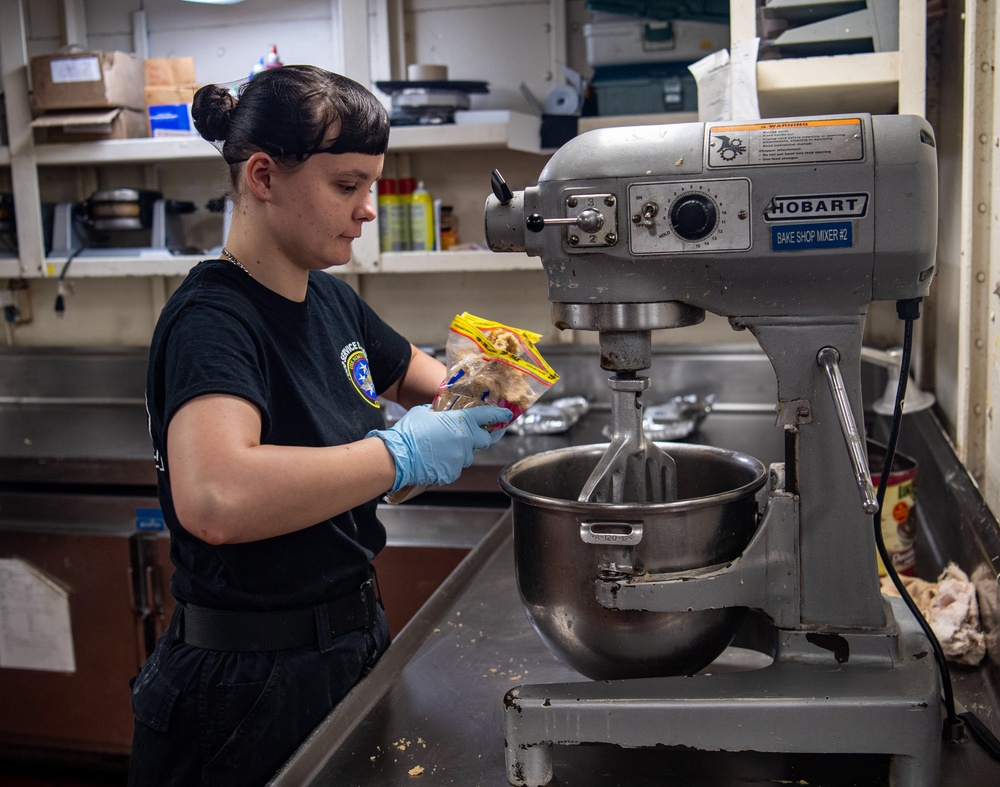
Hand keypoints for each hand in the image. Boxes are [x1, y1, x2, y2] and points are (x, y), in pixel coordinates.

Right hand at [368, 404, 511, 491]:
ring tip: (440, 448)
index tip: (506, 416)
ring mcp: (460, 459)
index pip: (487, 417)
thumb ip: (440, 413)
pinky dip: (447, 464)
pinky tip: (433, 459)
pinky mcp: (452, 473)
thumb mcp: (425, 412)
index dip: (499, 416)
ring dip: (459, 451)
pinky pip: (454, 467)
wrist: (398, 457)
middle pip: (484, 440)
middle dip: (481, 437)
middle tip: (472, 434)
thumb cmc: (410, 432)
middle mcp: (466, 441)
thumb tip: (442, 415)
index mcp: (462, 422)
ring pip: (466, 455)